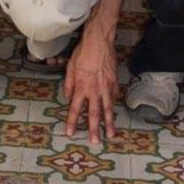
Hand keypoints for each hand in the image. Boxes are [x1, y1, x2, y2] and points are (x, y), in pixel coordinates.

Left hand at [63, 28, 120, 143]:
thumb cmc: (82, 53)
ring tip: (111, 135)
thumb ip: (69, 84)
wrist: (99, 41)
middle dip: (94, 129)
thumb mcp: (70, 68)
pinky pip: (114, 97)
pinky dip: (113, 106)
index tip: (70, 133)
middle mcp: (94, 90)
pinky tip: (113, 113)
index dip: (72, 122)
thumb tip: (68, 97)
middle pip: (94, 114)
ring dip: (109, 123)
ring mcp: (106, 87)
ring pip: (108, 109)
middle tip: (95, 142)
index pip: (75, 109)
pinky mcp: (115, 82)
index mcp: (81, 87)